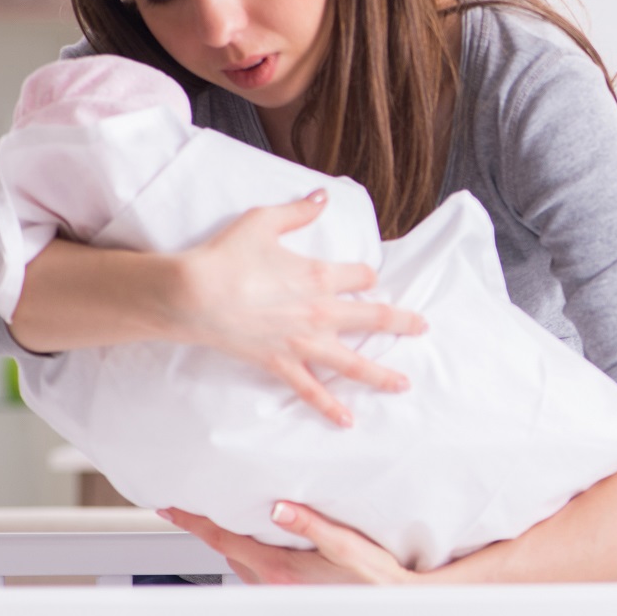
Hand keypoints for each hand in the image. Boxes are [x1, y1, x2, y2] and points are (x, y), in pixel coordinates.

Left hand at [157, 503, 415, 584]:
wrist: (393, 605)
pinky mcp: (291, 589)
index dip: (195, 522)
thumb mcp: (345, 544)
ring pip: (239, 559)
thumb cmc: (373, 575)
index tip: (170, 507)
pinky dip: (244, 548)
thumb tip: (278, 507)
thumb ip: (310, 523)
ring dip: (225, 538)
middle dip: (205, 526)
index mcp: (280, 568)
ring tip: (217, 512)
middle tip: (187, 502)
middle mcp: (274, 581)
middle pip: (225, 549)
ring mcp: (281, 588)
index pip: (225, 540)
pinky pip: (255, 566)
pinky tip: (255, 534)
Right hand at [172, 189, 425, 426]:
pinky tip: (348, 421)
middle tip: (421, 327)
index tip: (367, 276)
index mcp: (320, 275)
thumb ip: (298, 210)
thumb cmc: (227, 255)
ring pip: (353, 364)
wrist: (195, 294)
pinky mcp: (281, 363)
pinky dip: (330, 408)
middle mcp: (320, 311)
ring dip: (381, 374)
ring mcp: (303, 342)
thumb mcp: (263, 221)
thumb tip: (322, 194)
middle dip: (401, 322)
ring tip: (403, 384)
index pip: (361, 275)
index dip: (366, 274)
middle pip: (373, 318)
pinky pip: (311, 391)